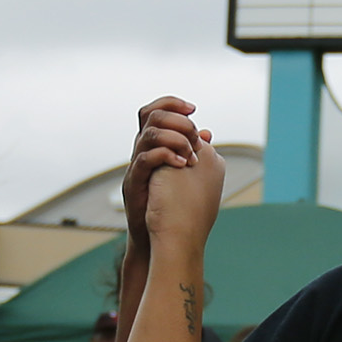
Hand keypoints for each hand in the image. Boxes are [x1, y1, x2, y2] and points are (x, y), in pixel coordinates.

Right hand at [121, 98, 209, 240]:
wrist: (157, 237)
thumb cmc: (171, 205)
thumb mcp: (185, 173)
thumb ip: (192, 151)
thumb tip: (207, 133)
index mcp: (154, 146)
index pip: (156, 110)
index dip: (172, 103)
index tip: (193, 109)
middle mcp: (142, 151)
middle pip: (151, 116)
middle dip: (177, 120)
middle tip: (194, 136)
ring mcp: (137, 166)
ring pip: (149, 135)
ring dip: (176, 139)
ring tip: (190, 155)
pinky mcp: (134, 183)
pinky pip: (145, 160)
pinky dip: (167, 156)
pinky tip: (183, 164)